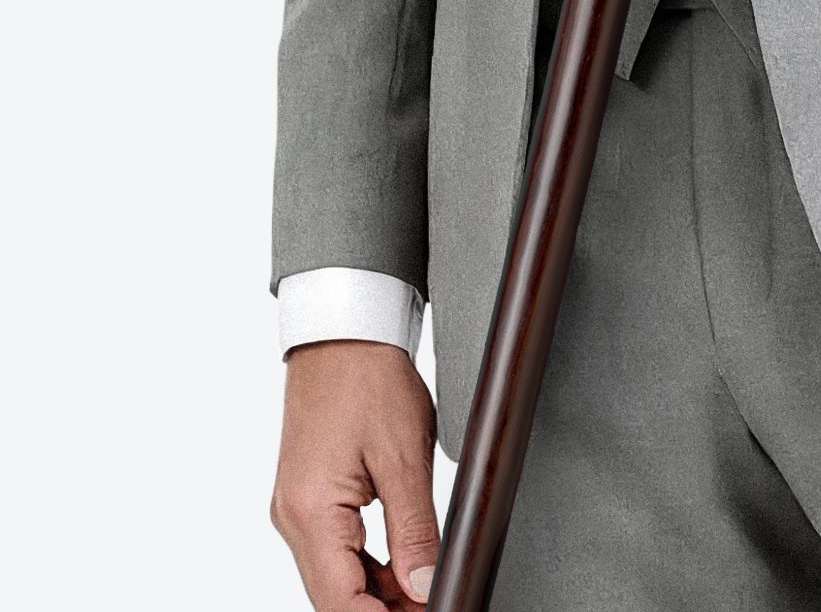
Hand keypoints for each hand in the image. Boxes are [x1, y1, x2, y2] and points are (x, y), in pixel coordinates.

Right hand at [271, 340, 438, 608]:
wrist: (344, 331)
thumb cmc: (368, 377)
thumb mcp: (406, 457)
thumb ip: (415, 531)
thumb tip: (426, 586)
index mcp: (310, 511)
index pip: (340, 603)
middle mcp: (293, 517)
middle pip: (337, 596)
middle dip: (385, 609)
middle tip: (433, 601)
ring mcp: (297, 507)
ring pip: (338, 576)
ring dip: (380, 591)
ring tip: (426, 588)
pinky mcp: (308, 496)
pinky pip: (336, 549)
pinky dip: (368, 564)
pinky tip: (404, 566)